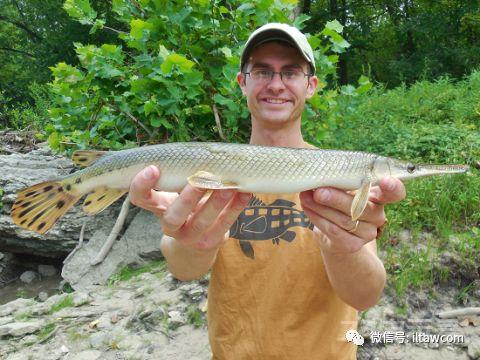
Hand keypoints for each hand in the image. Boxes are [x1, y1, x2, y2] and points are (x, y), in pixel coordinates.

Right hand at [129, 165, 251, 251]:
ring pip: (201, 223)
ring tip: (230, 185)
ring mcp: (189, 238)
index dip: (142, 185)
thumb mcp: (177, 194)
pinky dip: (235, 209)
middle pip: (173, 215)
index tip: (154, 168)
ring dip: (216, 202)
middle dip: (188, 196)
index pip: (140, 199)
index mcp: (158, 208)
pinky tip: (245, 193)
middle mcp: (170, 226)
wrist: (194, 246)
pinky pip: (223, 226)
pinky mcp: (209, 243)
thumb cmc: (187, 208)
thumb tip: (202, 149)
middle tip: (201, 177)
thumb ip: (182, 176)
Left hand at [299, 177, 405, 254]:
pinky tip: (307, 208)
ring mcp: (368, 233)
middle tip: (318, 191)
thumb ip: (338, 181)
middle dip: (337, 199)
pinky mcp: (353, 245)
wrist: (336, 234)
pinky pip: (334, 231)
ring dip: (321, 208)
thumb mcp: (343, 189)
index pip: (395, 193)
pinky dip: (318, 218)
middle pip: (361, 207)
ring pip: (344, 220)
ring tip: (305, 197)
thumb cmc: (340, 202)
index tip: (386, 181)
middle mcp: (377, 216)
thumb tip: (318, 173)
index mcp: (379, 197)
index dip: (394, 187)